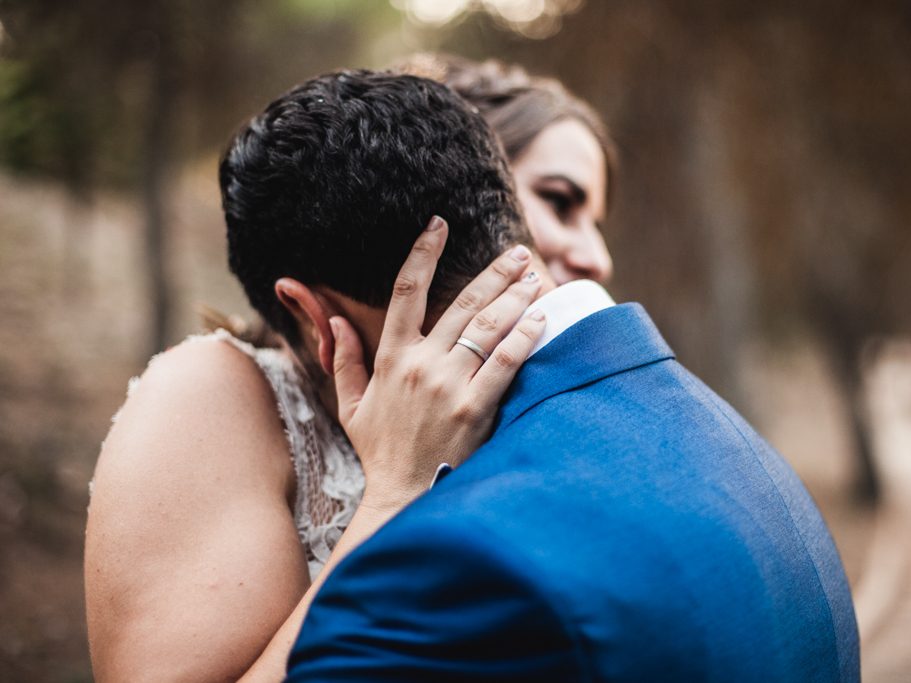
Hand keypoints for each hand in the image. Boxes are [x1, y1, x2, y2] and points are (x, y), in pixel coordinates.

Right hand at [329, 216, 545, 512]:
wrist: (403, 496)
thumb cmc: (381, 452)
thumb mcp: (350, 406)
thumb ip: (343, 360)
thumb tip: (334, 319)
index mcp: (390, 358)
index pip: (406, 292)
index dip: (423, 253)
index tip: (439, 224)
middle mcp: (420, 364)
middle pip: (462, 303)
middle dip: (495, 273)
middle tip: (519, 252)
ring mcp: (448, 384)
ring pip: (487, 326)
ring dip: (515, 296)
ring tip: (536, 276)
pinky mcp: (475, 407)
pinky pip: (505, 361)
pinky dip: (524, 335)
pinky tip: (540, 318)